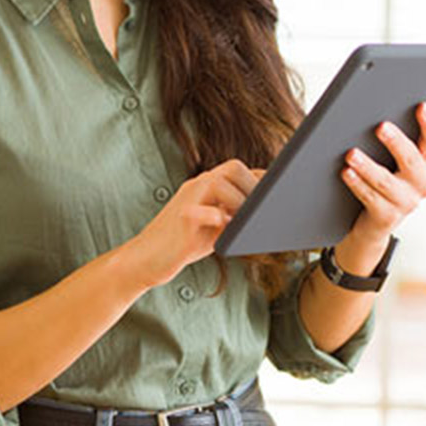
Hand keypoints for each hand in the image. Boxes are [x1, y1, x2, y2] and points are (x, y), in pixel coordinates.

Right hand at [126, 159, 259, 288]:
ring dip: (239, 202)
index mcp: (207, 185)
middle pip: (233, 167)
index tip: (279, 193)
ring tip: (246, 222)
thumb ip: (235, 215)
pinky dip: (216, 217)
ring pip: (219, 182)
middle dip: (253, 187)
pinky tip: (224, 228)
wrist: (145, 259)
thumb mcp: (215, 227)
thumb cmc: (184, 243)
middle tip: (261, 211)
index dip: (263, 179)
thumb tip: (267, 213)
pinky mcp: (180, 219)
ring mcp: (186, 199)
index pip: (240, 170)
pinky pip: (201, 211)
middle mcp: (197, 185)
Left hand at [342, 102, 425, 242]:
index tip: (421, 106)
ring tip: (352, 154)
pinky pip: (371, 198)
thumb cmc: (379, 178)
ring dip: (368, 166)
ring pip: (386, 181)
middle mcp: (421, 183)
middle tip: (381, 127)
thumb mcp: (389, 157)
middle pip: (412, 160)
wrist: (370, 221)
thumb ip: (388, 136)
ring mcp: (405, 202)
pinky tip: (346, 172)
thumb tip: (370, 107)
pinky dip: (357, 184)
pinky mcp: (386, 217)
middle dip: (397, 143)